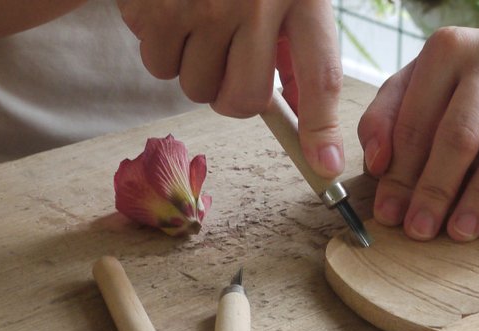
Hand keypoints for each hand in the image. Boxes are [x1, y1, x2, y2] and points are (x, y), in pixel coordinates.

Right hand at [117, 0, 344, 177]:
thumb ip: (298, 48)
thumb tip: (301, 119)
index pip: (319, 77)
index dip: (321, 129)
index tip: (325, 166)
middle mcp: (253, 3)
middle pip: (241, 102)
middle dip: (234, 94)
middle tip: (230, 58)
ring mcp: (200, 5)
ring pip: (194, 89)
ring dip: (195, 67)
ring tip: (200, 20)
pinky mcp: (153, 6)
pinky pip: (156, 64)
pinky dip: (161, 45)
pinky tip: (172, 8)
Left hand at [358, 27, 478, 240]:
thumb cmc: (462, 82)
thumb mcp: (416, 87)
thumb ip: (384, 120)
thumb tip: (377, 164)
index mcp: (445, 50)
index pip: (415, 121)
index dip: (400, 173)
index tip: (390, 214)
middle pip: (460, 134)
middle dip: (436, 189)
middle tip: (421, 230)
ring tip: (462, 230)